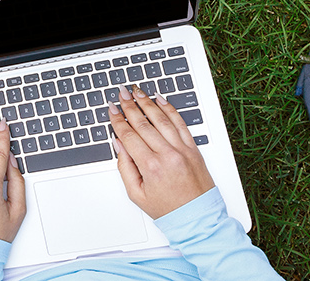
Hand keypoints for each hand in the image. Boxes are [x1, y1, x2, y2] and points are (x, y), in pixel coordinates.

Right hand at [109, 85, 215, 218]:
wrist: (197, 217)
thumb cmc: (168, 209)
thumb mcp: (136, 194)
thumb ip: (124, 167)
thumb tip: (119, 145)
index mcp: (150, 167)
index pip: (129, 136)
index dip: (118, 120)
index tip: (112, 109)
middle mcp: (167, 155)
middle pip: (143, 124)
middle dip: (130, 106)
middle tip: (121, 93)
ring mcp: (182, 150)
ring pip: (162, 119)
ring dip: (147, 103)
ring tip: (137, 92)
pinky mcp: (193, 149)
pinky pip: (181, 124)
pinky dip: (170, 109)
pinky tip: (161, 100)